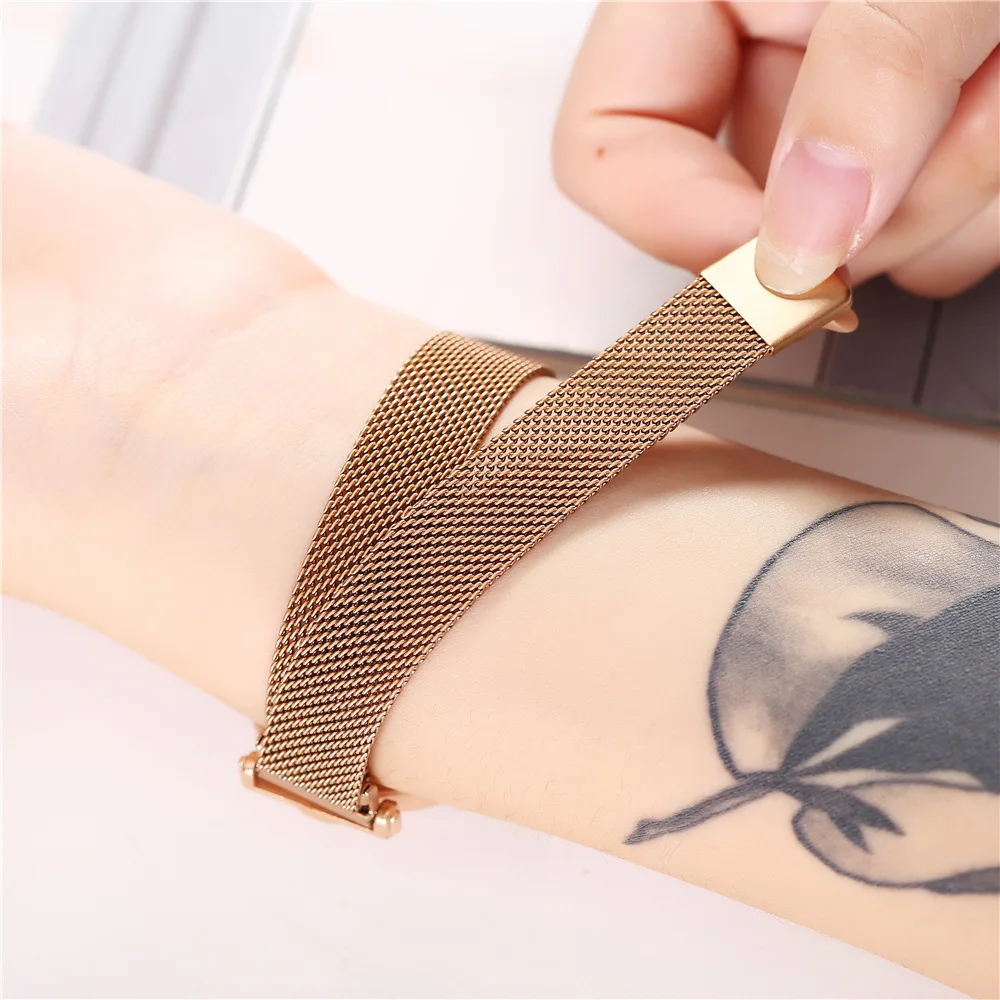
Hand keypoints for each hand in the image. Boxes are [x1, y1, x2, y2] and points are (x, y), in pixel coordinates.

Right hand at [554, 1, 998, 297]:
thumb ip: (865, 75)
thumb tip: (800, 241)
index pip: (607, 142)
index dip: (679, 223)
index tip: (783, 263)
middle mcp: (762, 51)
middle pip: (749, 214)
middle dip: (871, 205)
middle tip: (967, 121)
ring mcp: (842, 104)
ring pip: (853, 241)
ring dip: (955, 193)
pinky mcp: (916, 136)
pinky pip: (933, 233)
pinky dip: (990, 195)